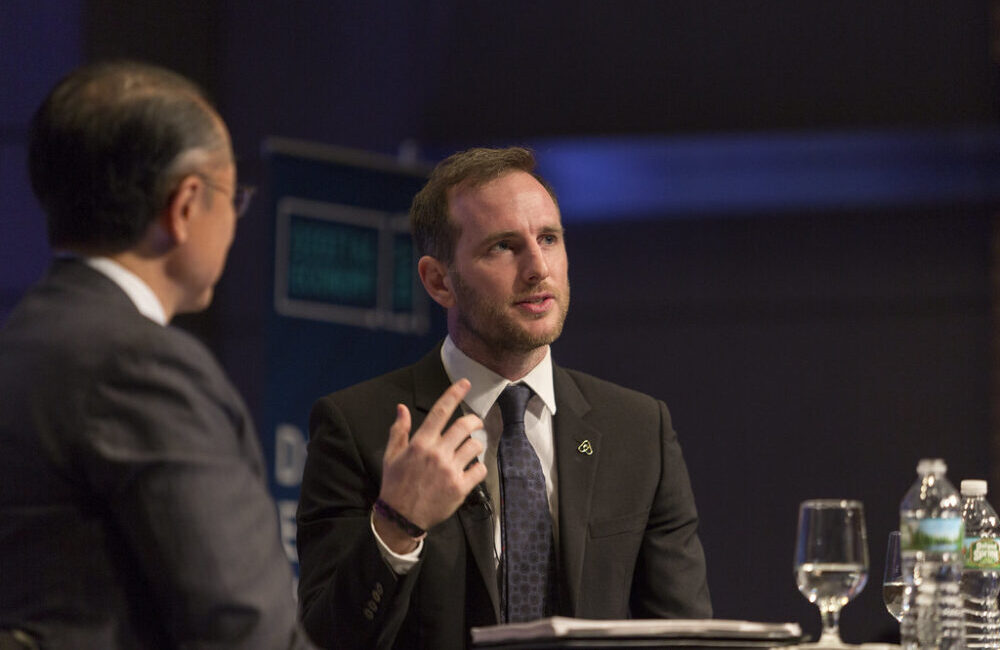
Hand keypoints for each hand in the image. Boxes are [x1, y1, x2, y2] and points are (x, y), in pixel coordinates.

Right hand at [375, 379, 485, 552]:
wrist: (400, 517)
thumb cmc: (395, 484)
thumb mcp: (392, 455)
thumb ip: (399, 430)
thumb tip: (402, 407)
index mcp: (420, 443)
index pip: (440, 411)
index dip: (454, 394)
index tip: (465, 383)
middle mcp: (437, 454)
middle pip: (464, 426)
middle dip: (473, 421)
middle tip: (474, 423)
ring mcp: (450, 470)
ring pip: (475, 446)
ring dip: (475, 445)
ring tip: (469, 450)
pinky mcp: (460, 487)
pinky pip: (479, 469)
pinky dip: (478, 467)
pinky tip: (470, 470)